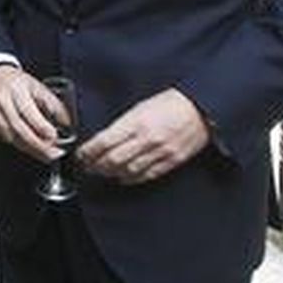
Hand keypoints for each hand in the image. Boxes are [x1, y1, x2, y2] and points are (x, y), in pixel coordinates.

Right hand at [0, 65, 69, 163]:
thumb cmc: (18, 83)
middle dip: (37, 144)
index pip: (27, 111)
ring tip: (46, 155)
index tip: (54, 137)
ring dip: (30, 148)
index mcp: (16, 89)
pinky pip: (4, 138)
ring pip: (10, 136)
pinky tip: (31, 148)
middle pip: (18, 127)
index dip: (40, 126)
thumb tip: (67, 123)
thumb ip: (52, 103)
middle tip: (53, 154)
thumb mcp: (38, 86)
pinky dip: (19, 145)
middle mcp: (2, 100)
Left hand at [78, 88, 208, 184]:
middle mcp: (147, 139)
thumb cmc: (170, 103)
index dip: (88, 151)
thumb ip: (123, 124)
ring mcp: (161, 152)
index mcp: (136, 122)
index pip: (104, 141)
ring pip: (128, 170)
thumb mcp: (140, 107)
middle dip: (96, 165)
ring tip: (102, 172)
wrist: (202, 108)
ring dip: (111, 173)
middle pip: (113, 159)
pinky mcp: (173, 161)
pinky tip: (123, 177)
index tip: (81, 154)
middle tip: (87, 166)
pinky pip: (147, 175)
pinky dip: (132, 178)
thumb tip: (105, 138)